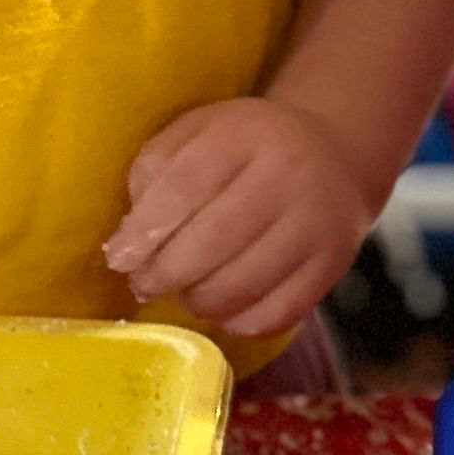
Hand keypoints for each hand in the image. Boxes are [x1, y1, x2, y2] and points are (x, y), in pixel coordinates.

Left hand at [104, 96, 373, 338]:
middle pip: (213, 241)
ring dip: (198, 300)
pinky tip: (222, 307)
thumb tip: (128, 240)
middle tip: (144, 284)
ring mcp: (317, 223)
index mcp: (246, 133)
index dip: (145, 230)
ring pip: (242, 284)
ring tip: (184, 292)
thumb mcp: (198, 133)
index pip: (186, 186)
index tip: (120, 257)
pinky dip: (237, 321)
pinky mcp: (333, 265)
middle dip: (165, 273)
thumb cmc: (246, 148)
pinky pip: (276, 313)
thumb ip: (154, 171)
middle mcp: (289, 175)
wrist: (333, 154)